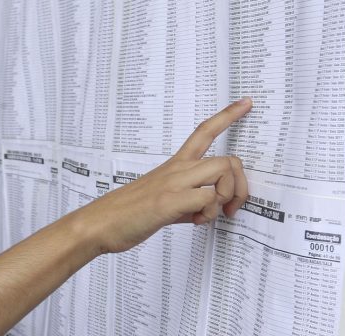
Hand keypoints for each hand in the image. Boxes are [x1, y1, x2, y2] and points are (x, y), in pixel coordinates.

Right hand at [87, 97, 251, 253]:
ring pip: (222, 172)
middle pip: (226, 159)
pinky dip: (208, 214)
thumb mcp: (162, 201)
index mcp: (174, 166)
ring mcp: (172, 184)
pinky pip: (207, 198)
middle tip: (230, 207)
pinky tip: (193, 221)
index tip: (246, 103)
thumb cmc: (126, 213)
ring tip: (208, 214)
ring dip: (225, 197)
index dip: (228, 116)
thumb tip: (205, 210)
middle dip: (240, 186)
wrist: (98, 224)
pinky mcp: (168, 201)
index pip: (204, 132)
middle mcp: (176, 170)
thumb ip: (186, 202)